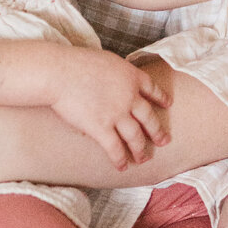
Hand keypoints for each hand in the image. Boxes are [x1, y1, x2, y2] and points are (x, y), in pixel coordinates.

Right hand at [50, 48, 171, 169]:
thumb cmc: (76, 62)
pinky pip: (115, 148)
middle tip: (164, 141)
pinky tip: (122, 166)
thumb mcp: (106, 60)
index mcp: (131, 76)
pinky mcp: (102, 128)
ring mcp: (117, 114)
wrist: (60, 73)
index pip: (152, 89)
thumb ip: (116, 73)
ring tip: (143, 159)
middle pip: (149, 118)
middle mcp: (130, 97)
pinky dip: (120, 159)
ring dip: (140, 150)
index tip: (167, 104)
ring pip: (135, 137)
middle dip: (157, 132)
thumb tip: (114, 81)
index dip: (161, 97)